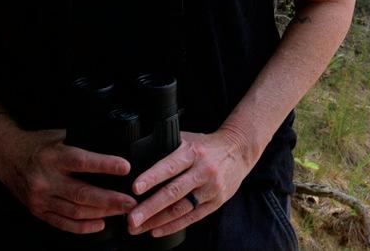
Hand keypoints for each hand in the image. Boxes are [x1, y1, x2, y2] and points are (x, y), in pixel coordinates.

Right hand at [0, 124, 136, 233]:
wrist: (6, 156)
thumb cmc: (37, 143)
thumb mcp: (59, 134)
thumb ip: (80, 142)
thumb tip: (112, 143)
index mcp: (53, 156)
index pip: (82, 162)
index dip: (105, 165)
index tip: (125, 168)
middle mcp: (46, 179)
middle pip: (82, 193)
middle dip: (110, 199)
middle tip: (131, 201)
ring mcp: (41, 198)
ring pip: (76, 211)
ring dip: (102, 213)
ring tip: (121, 212)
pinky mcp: (38, 211)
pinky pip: (63, 223)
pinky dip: (83, 227)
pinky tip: (100, 224)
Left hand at [127, 128, 251, 238]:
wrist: (238, 150)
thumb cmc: (206, 145)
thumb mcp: (188, 139)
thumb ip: (168, 149)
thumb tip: (139, 158)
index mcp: (193, 152)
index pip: (170, 166)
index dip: (152, 178)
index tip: (135, 188)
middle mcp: (202, 171)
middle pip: (173, 193)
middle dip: (150, 208)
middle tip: (131, 219)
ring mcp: (210, 189)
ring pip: (180, 209)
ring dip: (156, 221)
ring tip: (137, 227)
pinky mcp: (215, 203)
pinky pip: (191, 218)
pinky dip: (172, 226)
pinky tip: (156, 230)